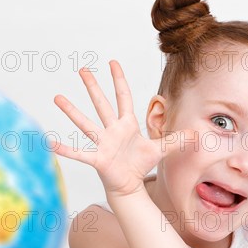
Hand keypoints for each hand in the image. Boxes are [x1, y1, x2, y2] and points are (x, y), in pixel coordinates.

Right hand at [52, 60, 192, 196]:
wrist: (129, 184)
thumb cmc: (140, 164)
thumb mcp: (162, 150)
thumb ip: (177, 140)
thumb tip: (197, 134)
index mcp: (127, 124)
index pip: (123, 97)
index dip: (119, 80)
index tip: (112, 62)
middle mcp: (112, 130)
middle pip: (102, 104)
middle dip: (93, 86)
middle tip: (82, 69)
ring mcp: (103, 143)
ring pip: (86, 123)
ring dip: (72, 111)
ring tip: (58, 97)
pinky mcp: (98, 159)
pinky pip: (80, 153)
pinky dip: (66, 150)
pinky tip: (50, 143)